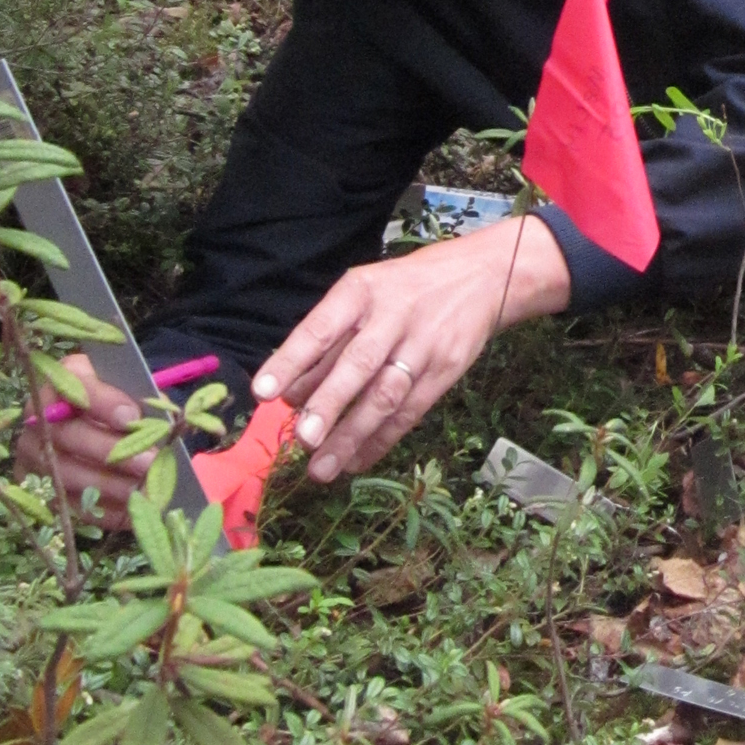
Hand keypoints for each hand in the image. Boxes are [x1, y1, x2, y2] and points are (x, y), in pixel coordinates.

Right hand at [13, 351, 152, 527]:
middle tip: (148, 461)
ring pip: (66, 474)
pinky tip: (132, 511)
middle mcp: (37, 420)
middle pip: (68, 436)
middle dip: (111, 451)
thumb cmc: (109, 399)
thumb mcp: (121, 384)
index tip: (132, 416)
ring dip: (109, 485)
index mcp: (59, 383)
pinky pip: (68, 505)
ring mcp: (33, 457)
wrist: (85, 420)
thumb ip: (136, 394)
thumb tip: (164, 423)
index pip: (74, 389)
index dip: (103, 404)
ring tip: (144, 490)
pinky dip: (102, 510)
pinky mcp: (39, 489)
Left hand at [253, 216, 570, 481]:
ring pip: (385, 395)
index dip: (292, 359)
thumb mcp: (365, 293)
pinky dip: (381, 440)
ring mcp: (423, 345)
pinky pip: (410, 412)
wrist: (480, 277)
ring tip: (322, 468)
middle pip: (359, 363)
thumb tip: (291, 394)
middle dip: (329, 403)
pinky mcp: (445, 370)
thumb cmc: (405, 288)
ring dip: (352, 435)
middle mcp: (392, 315)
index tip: (263, 392)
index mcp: (362, 290)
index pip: (321, 327)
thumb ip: (329, 339)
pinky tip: (355, 461)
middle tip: (302, 438)